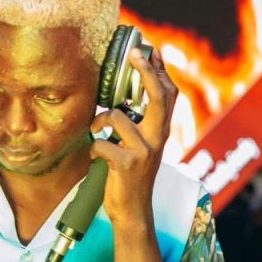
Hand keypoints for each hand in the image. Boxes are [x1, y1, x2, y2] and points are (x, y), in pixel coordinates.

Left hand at [90, 46, 176, 229]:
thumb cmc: (131, 177)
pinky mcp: (126, 164)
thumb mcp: (142, 148)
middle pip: (157, 97)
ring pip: (116, 118)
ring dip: (99, 122)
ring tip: (97, 132)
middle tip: (134, 55)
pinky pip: (102, 144)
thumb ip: (139, 126)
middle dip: (146, 72)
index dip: (160, 72)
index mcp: (161, 133)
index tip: (150, 51)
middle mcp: (157, 139)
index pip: (168, 95)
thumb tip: (124, 101)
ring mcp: (144, 151)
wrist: (133, 211)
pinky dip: (94, 149)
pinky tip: (97, 157)